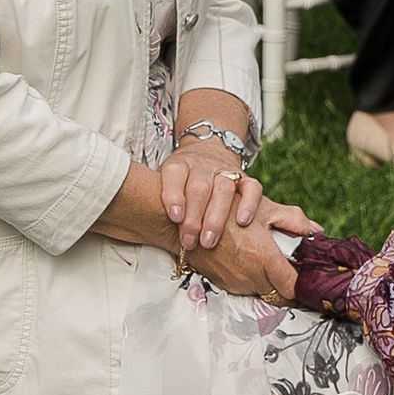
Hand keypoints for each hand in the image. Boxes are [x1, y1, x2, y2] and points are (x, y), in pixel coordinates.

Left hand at [153, 139, 264, 268]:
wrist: (206, 152)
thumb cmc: (181, 179)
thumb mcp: (165, 181)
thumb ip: (160, 198)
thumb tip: (141, 226)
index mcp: (179, 164)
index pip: (174, 174)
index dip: (173, 195)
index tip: (174, 217)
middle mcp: (202, 165)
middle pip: (199, 187)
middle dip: (194, 217)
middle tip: (189, 242)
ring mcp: (225, 170)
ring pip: (224, 189)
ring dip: (216, 217)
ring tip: (209, 241)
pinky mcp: (244, 178)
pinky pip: (252, 188)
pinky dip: (248, 204)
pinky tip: (242, 222)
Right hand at [188, 198, 317, 307]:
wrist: (184, 220)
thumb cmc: (224, 209)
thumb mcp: (262, 207)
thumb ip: (293, 220)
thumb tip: (316, 231)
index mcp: (264, 257)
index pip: (292, 288)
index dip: (300, 284)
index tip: (302, 276)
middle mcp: (250, 275)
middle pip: (279, 296)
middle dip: (284, 285)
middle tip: (285, 269)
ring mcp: (235, 282)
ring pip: (261, 293)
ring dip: (266, 283)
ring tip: (263, 262)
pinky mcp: (222, 284)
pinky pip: (244, 289)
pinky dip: (249, 280)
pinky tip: (245, 262)